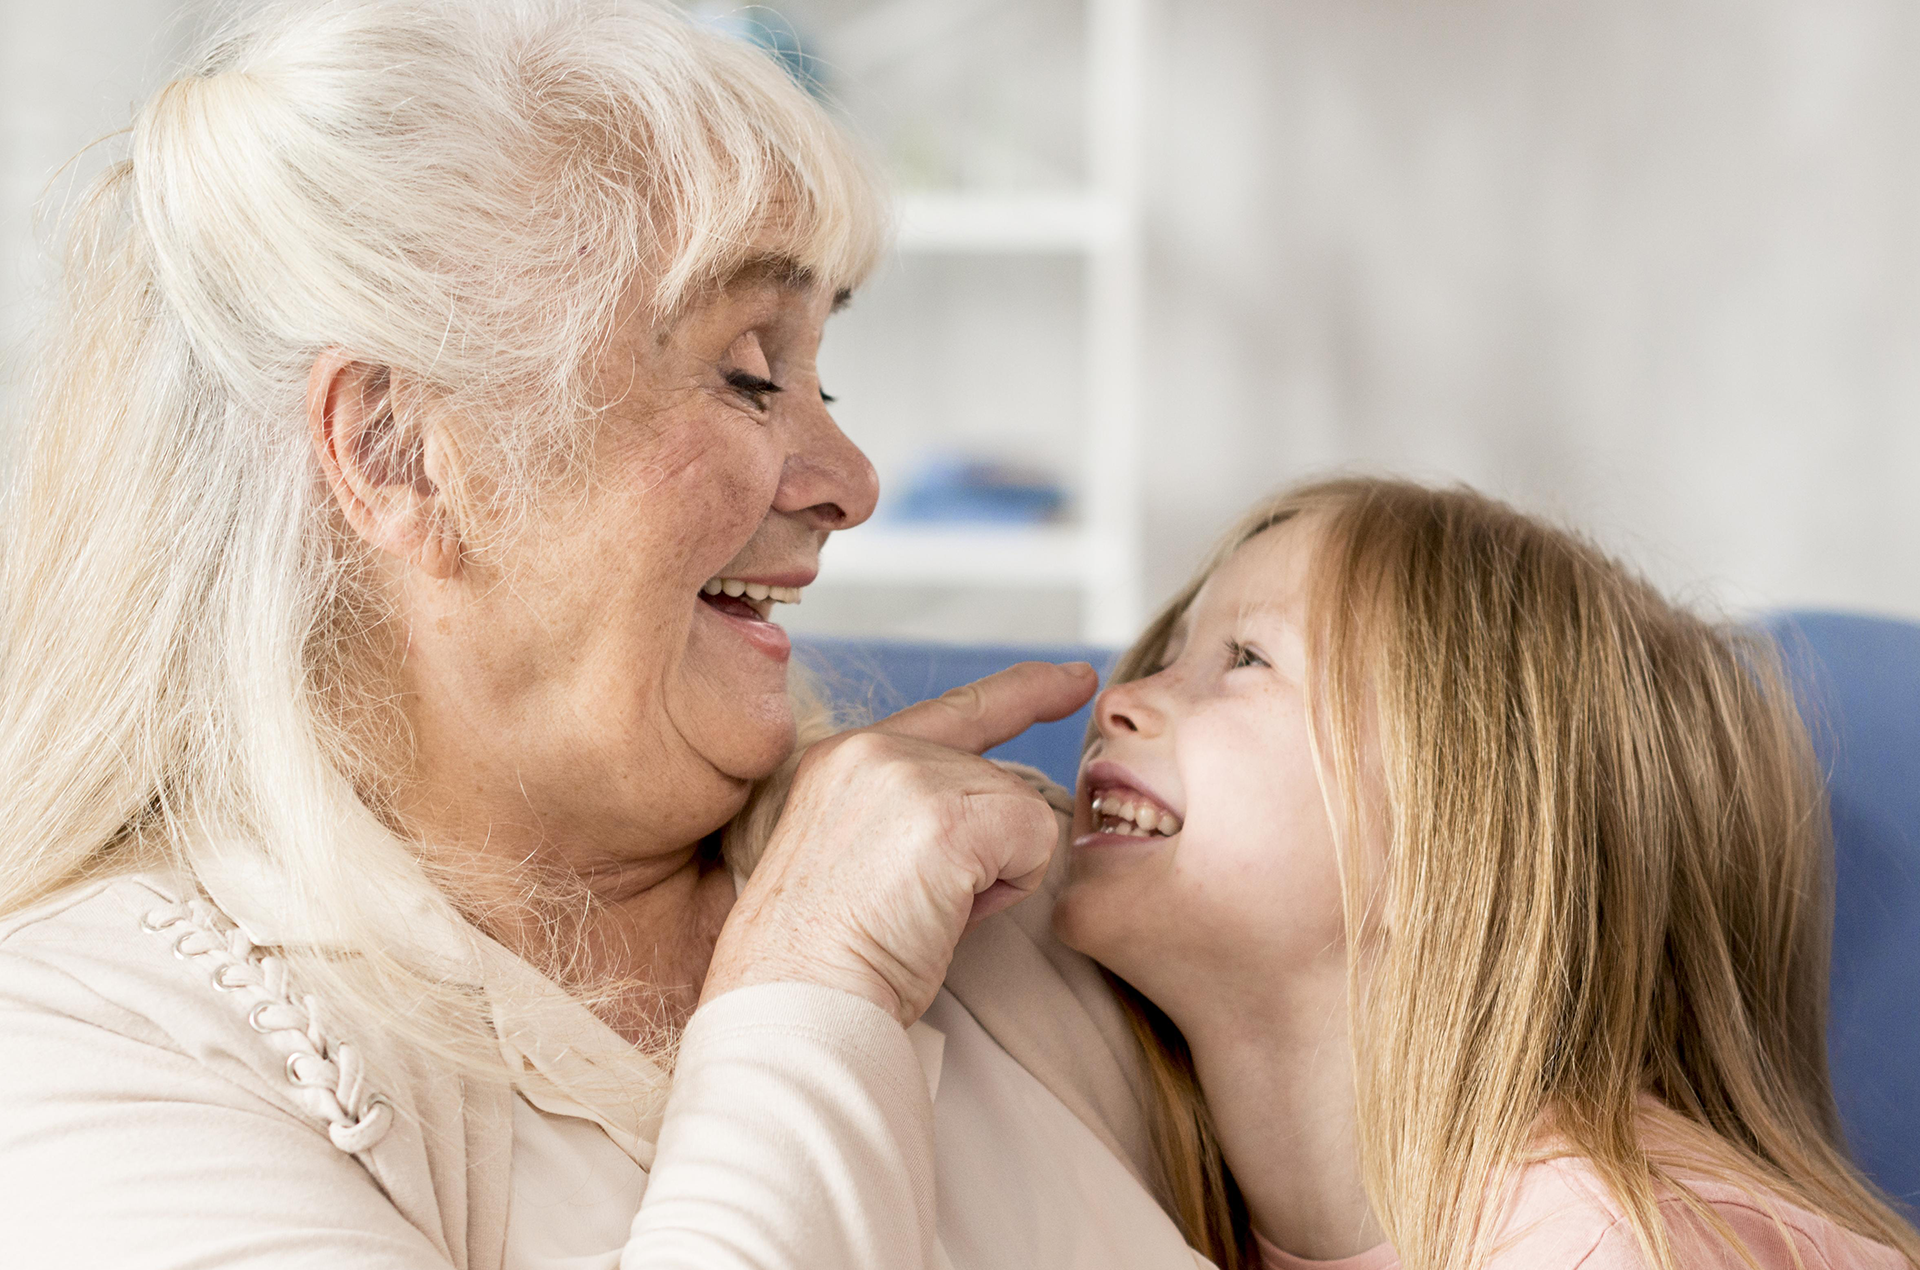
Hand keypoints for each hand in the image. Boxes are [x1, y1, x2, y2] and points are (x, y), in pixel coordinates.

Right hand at [701, 661, 1097, 1026]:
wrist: (796, 997)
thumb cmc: (827, 954)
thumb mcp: (860, 852)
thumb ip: (917, 810)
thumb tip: (1005, 817)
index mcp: (845, 756)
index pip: (956, 711)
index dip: (1024, 692)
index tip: (1074, 678)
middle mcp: (872, 749)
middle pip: (996, 780)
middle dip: (983, 849)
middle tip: (914, 905)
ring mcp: (908, 776)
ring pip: (1019, 808)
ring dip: (992, 873)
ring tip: (920, 911)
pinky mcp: (945, 817)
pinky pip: (1034, 838)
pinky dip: (1011, 887)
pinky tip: (947, 912)